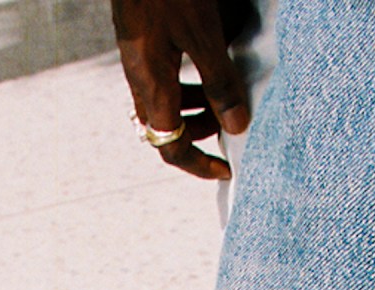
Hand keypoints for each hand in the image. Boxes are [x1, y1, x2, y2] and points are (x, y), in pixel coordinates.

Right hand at [112, 0, 249, 180]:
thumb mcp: (202, 34)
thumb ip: (219, 81)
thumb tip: (235, 125)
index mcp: (152, 87)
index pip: (171, 148)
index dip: (199, 166)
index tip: (226, 169)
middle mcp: (141, 79)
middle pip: (167, 126)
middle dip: (200, 130)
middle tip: (230, 119)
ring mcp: (139, 59)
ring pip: (167, 98)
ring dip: (196, 102)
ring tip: (223, 86)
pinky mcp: (142, 39)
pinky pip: (165, 73)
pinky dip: (188, 76)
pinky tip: (208, 53)